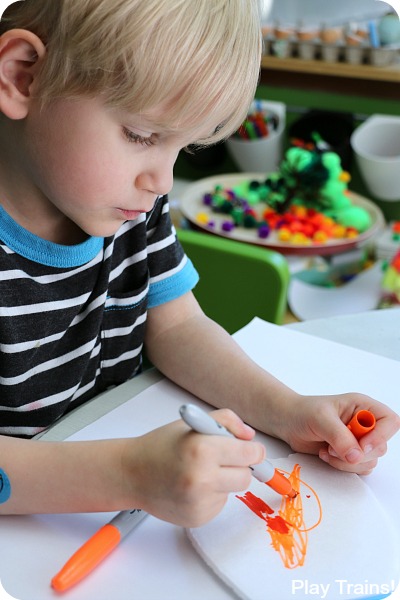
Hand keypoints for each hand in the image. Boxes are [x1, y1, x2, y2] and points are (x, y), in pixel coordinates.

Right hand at [122, 409, 265, 526]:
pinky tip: (191, 487)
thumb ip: (227, 421)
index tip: (250, 449)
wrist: (131, 474)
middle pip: (246, 476)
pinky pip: (219, 504)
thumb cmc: (162, 445)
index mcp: (202, 450)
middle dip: (240, 466)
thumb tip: (250, 437)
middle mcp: (202, 479)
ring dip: (224, 480)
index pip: (250, 454)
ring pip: (233, 491)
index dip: (253, 450)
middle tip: (223, 458)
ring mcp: (199, 502)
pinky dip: (212, 494)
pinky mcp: (197, 518)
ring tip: (199, 472)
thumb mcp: (194, 423)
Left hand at [281, 392, 399, 474]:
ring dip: (346, 461)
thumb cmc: (303, 412)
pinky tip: (325, 454)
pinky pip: (357, 468)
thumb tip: (356, 456)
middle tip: (333, 447)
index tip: (362, 445)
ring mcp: (358, 440)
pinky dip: (341, 466)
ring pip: (369, 461)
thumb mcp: (321, 418)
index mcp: (363, 407)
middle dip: (357, 453)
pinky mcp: (349, 454)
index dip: (381, 436)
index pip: (390, 421)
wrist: (287, 422)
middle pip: (380, 446)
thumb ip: (340, 436)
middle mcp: (364, 424)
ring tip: (327, 449)